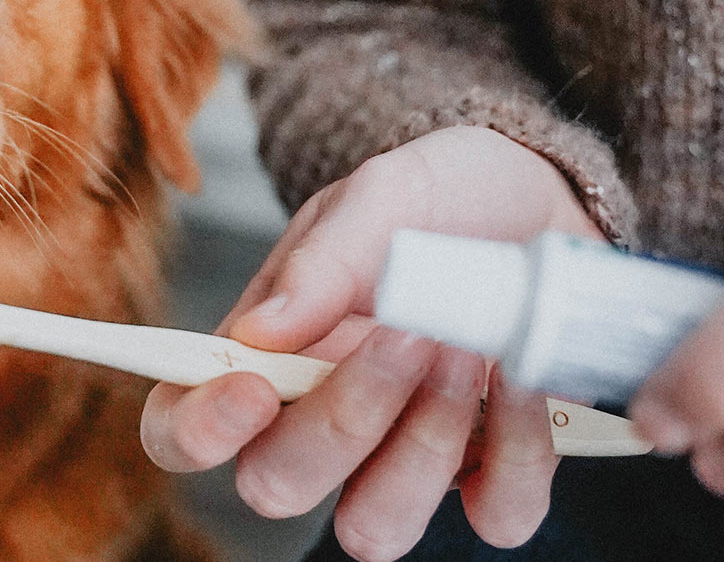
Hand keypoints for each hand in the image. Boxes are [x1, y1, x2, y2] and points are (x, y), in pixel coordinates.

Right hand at [141, 126, 604, 560]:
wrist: (543, 203)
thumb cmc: (440, 200)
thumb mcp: (382, 195)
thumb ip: (324, 258)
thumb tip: (262, 329)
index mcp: (262, 356)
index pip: (180, 427)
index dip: (196, 431)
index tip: (255, 388)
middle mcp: (318, 424)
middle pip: (275, 486)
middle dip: (342, 419)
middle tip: (407, 332)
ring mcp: (401, 462)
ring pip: (375, 528)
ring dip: (426, 442)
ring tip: (470, 348)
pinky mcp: (491, 477)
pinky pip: (496, 518)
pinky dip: (519, 452)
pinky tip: (526, 379)